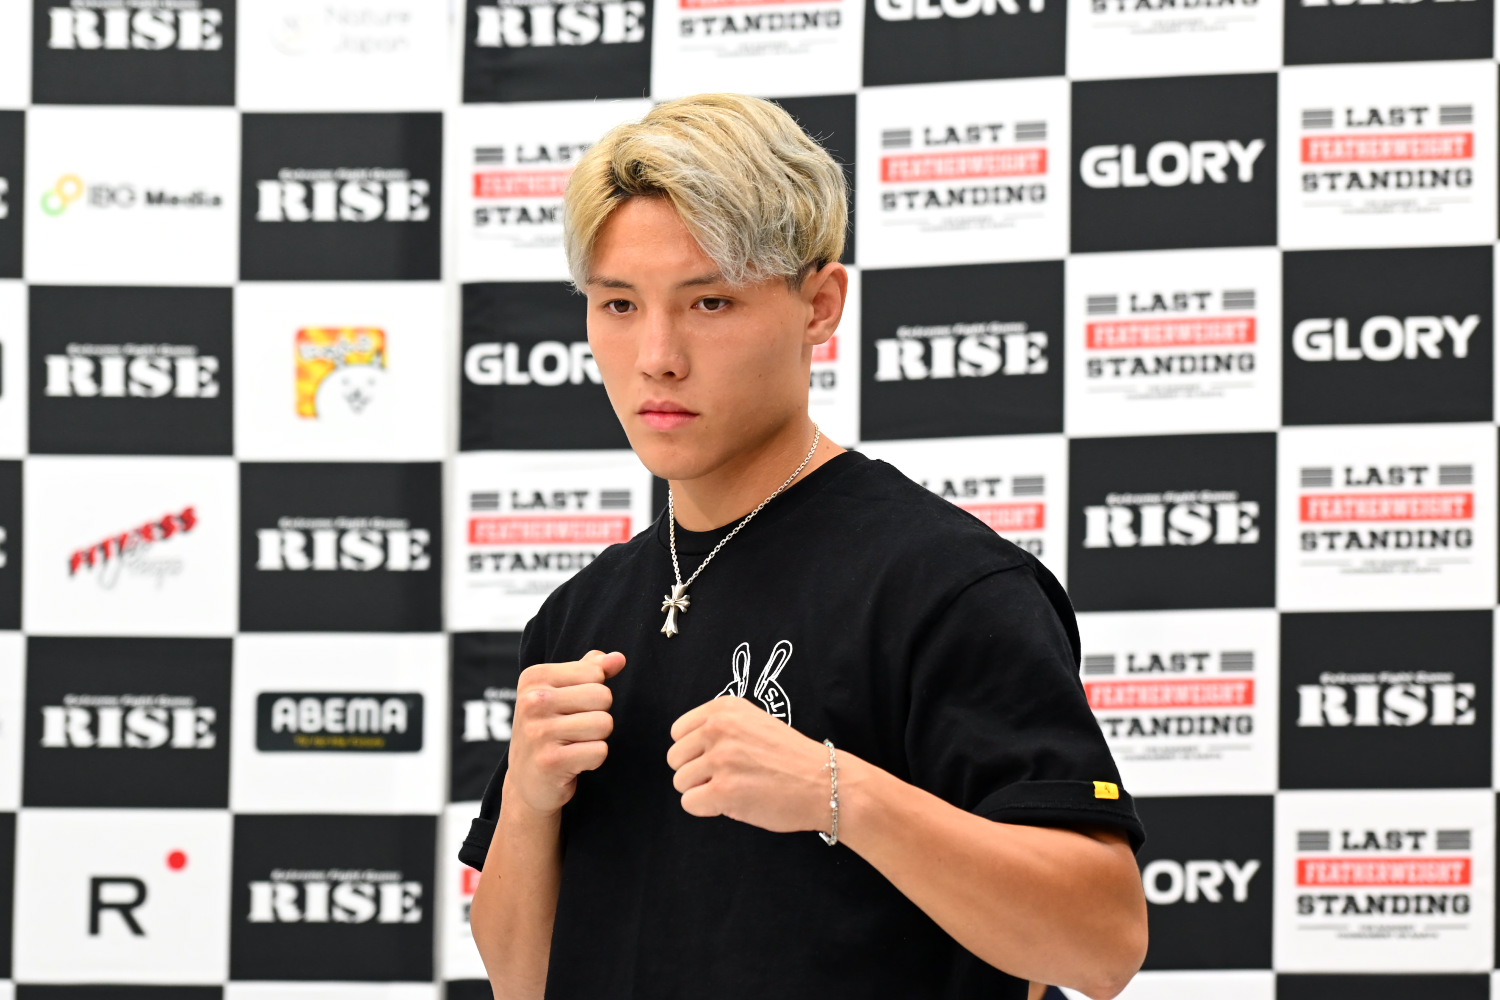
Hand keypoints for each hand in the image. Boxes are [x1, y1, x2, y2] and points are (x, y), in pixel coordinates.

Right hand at [507, 649, 625, 815]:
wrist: (527, 781)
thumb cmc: (549, 729)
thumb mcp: (562, 692)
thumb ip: (591, 669)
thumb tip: (619, 658)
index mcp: (534, 677)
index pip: (595, 672)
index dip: (594, 692)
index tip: (570, 708)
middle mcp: (532, 701)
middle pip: (603, 696)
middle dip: (599, 715)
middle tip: (575, 729)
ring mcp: (539, 732)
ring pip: (604, 723)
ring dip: (597, 738)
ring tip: (574, 745)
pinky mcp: (551, 761)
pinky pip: (600, 750)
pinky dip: (594, 759)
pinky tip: (573, 762)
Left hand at [666, 696, 830, 833]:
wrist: (825, 782)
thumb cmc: (792, 758)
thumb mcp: (755, 722)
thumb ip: (721, 728)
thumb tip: (687, 749)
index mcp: (725, 708)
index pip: (678, 731)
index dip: (694, 751)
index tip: (716, 759)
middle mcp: (719, 728)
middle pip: (675, 758)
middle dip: (695, 772)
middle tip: (726, 778)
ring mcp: (721, 759)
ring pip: (680, 782)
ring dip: (702, 791)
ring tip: (733, 789)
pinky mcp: (724, 791)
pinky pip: (689, 803)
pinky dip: (706, 809)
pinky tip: (731, 803)